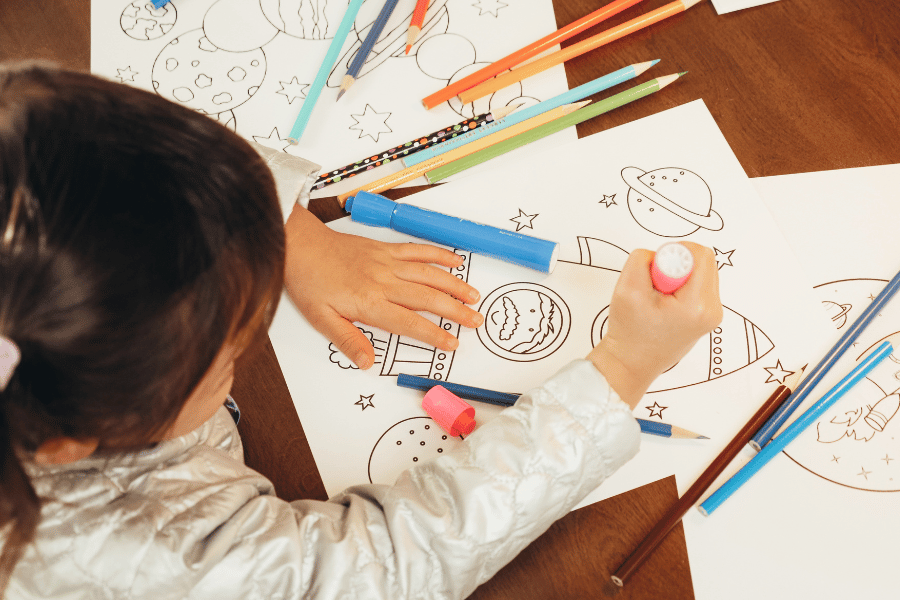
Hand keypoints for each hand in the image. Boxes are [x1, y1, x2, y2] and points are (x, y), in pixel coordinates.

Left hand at [284, 204, 483, 369]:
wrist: (299, 245)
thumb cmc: (309, 282)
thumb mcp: (321, 319)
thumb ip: (348, 340)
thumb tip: (368, 363)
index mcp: (370, 303)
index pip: (409, 323)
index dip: (434, 334)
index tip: (453, 343)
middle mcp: (384, 281)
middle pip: (428, 298)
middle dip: (455, 310)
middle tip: (476, 321)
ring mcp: (387, 262)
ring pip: (429, 273)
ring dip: (454, 284)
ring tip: (474, 296)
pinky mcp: (386, 248)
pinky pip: (418, 250)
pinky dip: (439, 255)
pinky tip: (456, 261)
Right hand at [586, 242, 722, 407]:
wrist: (632, 362)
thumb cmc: (629, 332)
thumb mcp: (627, 287)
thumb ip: (643, 259)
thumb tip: (662, 253)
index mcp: (696, 305)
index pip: (700, 255)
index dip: (674, 254)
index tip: (655, 272)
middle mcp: (712, 310)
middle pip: (704, 262)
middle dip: (676, 264)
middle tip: (655, 284)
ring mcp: (712, 314)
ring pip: (701, 272)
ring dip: (678, 274)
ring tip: (659, 295)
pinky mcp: (707, 315)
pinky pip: (699, 284)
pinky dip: (681, 285)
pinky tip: (665, 302)